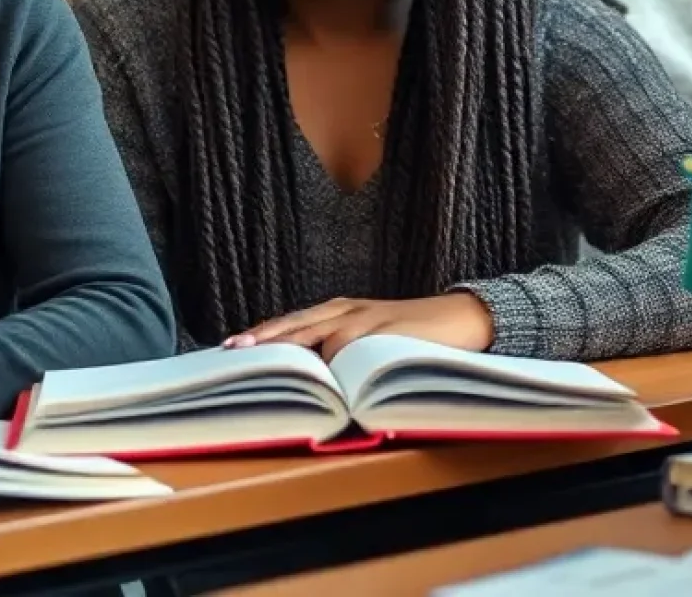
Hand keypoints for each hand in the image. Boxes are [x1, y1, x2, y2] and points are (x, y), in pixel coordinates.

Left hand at [227, 293, 495, 362]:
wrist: (460, 317)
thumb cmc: (409, 334)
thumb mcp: (367, 340)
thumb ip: (338, 352)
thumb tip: (307, 382)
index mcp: (337, 312)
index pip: (290, 323)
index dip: (262, 334)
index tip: (231, 347)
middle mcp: (345, 310)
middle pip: (295, 324)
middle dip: (264, 338)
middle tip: (234, 350)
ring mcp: (365, 319)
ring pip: (317, 332)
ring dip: (291, 348)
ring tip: (263, 361)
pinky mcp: (385, 330)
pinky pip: (352, 342)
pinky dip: (333, 356)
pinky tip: (317, 370)